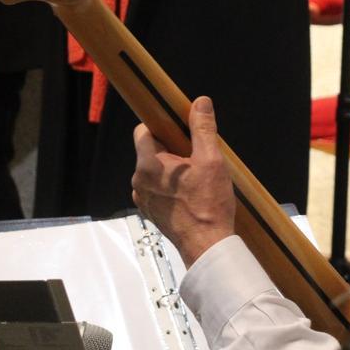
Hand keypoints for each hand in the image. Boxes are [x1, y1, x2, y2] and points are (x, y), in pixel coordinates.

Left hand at [131, 97, 236, 267]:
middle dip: (171, 150)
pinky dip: (169, 186)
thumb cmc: (208, 205)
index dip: (161, 126)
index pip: (143, 131)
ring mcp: (143, 199)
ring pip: (154, 171)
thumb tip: (200, 103)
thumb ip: (202, 129)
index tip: (178, 129)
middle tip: (195, 158)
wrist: (207, 245)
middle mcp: (138, 182)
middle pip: (150, 152)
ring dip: (171, 170)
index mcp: (148, 165)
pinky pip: (156, 189)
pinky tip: (190, 193)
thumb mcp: (211, 160)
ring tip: (195, 179)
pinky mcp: (151, 212)